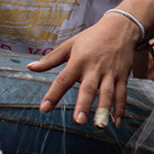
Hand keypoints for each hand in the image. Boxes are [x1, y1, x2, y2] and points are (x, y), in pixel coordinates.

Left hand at [30, 12, 143, 126]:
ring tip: (99, 125)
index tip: (45, 108)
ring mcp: (110, 73)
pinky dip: (120, 109)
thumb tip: (30, 68)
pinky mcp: (123, 77)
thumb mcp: (69, 45)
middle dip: (84, 105)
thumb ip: (50, 59)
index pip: (63, 80)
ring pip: (107, 94)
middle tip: (79, 121)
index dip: (53, 94)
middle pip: (88, 89)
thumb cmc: (92, 37)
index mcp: (79, 61)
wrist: (120, 28)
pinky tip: (116, 122)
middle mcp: (95, 68)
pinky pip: (122, 95)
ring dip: (103, 110)